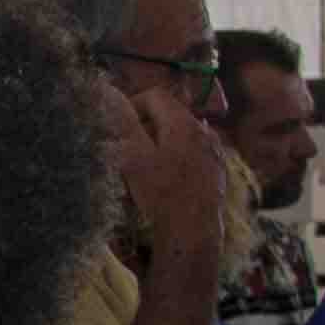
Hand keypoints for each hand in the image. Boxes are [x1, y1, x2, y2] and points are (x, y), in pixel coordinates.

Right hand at [111, 81, 231, 284]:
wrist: (193, 236)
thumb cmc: (160, 195)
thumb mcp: (133, 156)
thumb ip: (121, 122)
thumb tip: (105, 89)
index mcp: (184, 123)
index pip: (155, 95)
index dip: (131, 105)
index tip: (116, 128)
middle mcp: (204, 133)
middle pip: (170, 115)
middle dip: (146, 126)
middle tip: (126, 151)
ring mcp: (215, 155)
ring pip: (182, 137)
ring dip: (161, 144)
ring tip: (145, 169)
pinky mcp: (218, 176)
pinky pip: (194, 157)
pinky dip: (177, 161)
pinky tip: (167, 184)